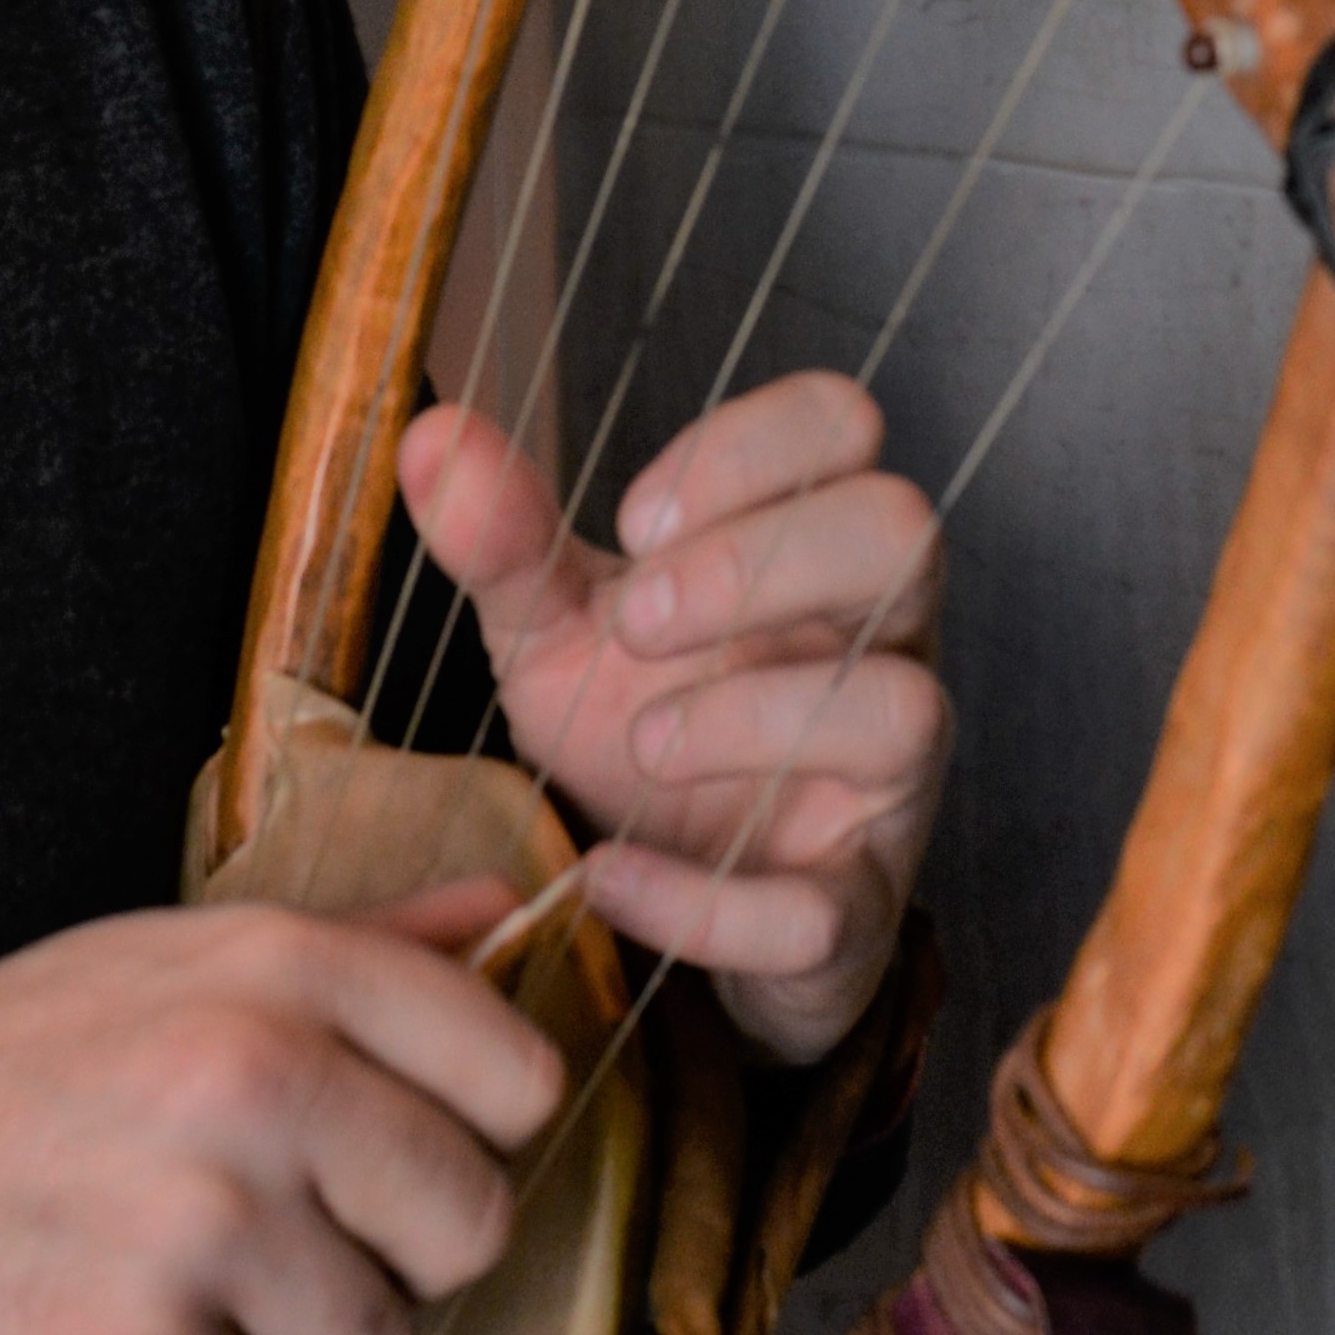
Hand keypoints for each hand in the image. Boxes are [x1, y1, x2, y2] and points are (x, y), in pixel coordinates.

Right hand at [0, 894, 559, 1334]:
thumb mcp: (157, 966)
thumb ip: (348, 944)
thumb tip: (501, 915)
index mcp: (272, 968)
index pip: (512, 1071)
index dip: (474, 1134)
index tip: (398, 1159)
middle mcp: (252, 1079)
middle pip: (468, 1224)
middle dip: (390, 1262)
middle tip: (279, 1251)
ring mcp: (201, 1224)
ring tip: (182, 1303)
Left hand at [402, 373, 947, 1067]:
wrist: (660, 889)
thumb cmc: (639, 721)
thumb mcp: (560, 628)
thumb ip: (508, 540)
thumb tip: (431, 435)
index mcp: (814, 542)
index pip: (841, 424)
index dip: (749, 447)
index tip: (634, 521)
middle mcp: (881, 641)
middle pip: (902, 535)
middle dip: (758, 565)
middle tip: (634, 623)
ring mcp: (885, 778)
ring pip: (903, 709)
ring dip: (755, 717)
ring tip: (642, 748)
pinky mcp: (855, 906)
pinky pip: (824, 910)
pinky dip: (705, 901)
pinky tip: (608, 876)